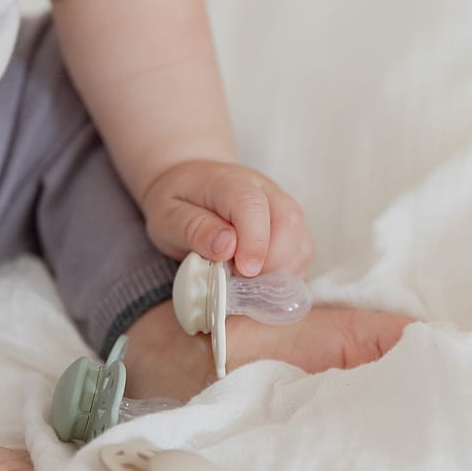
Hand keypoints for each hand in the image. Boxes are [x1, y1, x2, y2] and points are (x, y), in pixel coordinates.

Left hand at [141, 159, 314, 275]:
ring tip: (250, 288)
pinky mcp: (291, 232)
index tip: (244, 271)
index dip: (254, 241)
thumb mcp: (169, 214)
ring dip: (282, 274)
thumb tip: (226, 247)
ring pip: (302, 242)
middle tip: (243, 283)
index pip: (253, 205)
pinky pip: (302, 257)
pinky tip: (263, 288)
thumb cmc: (179, 203)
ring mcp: (283, 211)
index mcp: (232, 182)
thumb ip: (195, 228)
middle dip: (272, 262)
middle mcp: (266, 192)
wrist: (193, 187)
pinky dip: (288, 278)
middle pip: (289, 222)